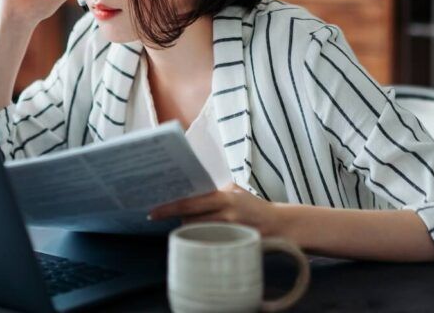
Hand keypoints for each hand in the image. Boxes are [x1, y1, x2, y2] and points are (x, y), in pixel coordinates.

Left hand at [148, 183, 281, 235]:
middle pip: (190, 218)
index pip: (190, 201)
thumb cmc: (252, 206)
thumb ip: (213, 190)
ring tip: (187, 225)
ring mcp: (231, 228)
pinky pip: (209, 242)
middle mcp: (227, 211)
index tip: (154, 211)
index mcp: (224, 196)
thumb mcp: (234, 191)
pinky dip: (201, 239)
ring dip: (189, 229)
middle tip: (159, 216)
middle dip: (175, 218)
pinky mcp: (235, 242)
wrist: (279, 224)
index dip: (170, 207)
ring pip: (198, 231)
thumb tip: (186, 190)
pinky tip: (199, 237)